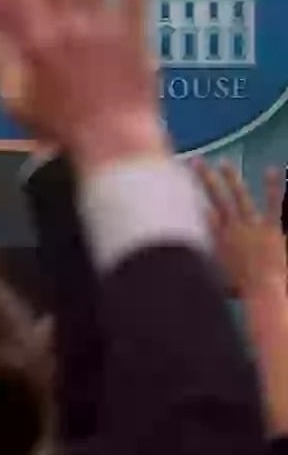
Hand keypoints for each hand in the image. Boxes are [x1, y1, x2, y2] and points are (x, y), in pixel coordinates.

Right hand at [194, 159, 286, 297]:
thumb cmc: (241, 291)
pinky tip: (273, 169)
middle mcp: (230, 228)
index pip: (200, 212)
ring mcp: (251, 226)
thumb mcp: (214, 280)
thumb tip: (184, 268)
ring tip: (224, 163)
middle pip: (214, 198)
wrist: (263, 292)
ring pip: (238, 197)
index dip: (190, 196)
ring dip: (230, 178)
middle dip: (204, 178)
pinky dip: (273, 187)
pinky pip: (272, 204)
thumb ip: (203, 268)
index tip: (181, 183)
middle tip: (196, 161)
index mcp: (215, 239)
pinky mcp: (271, 229)